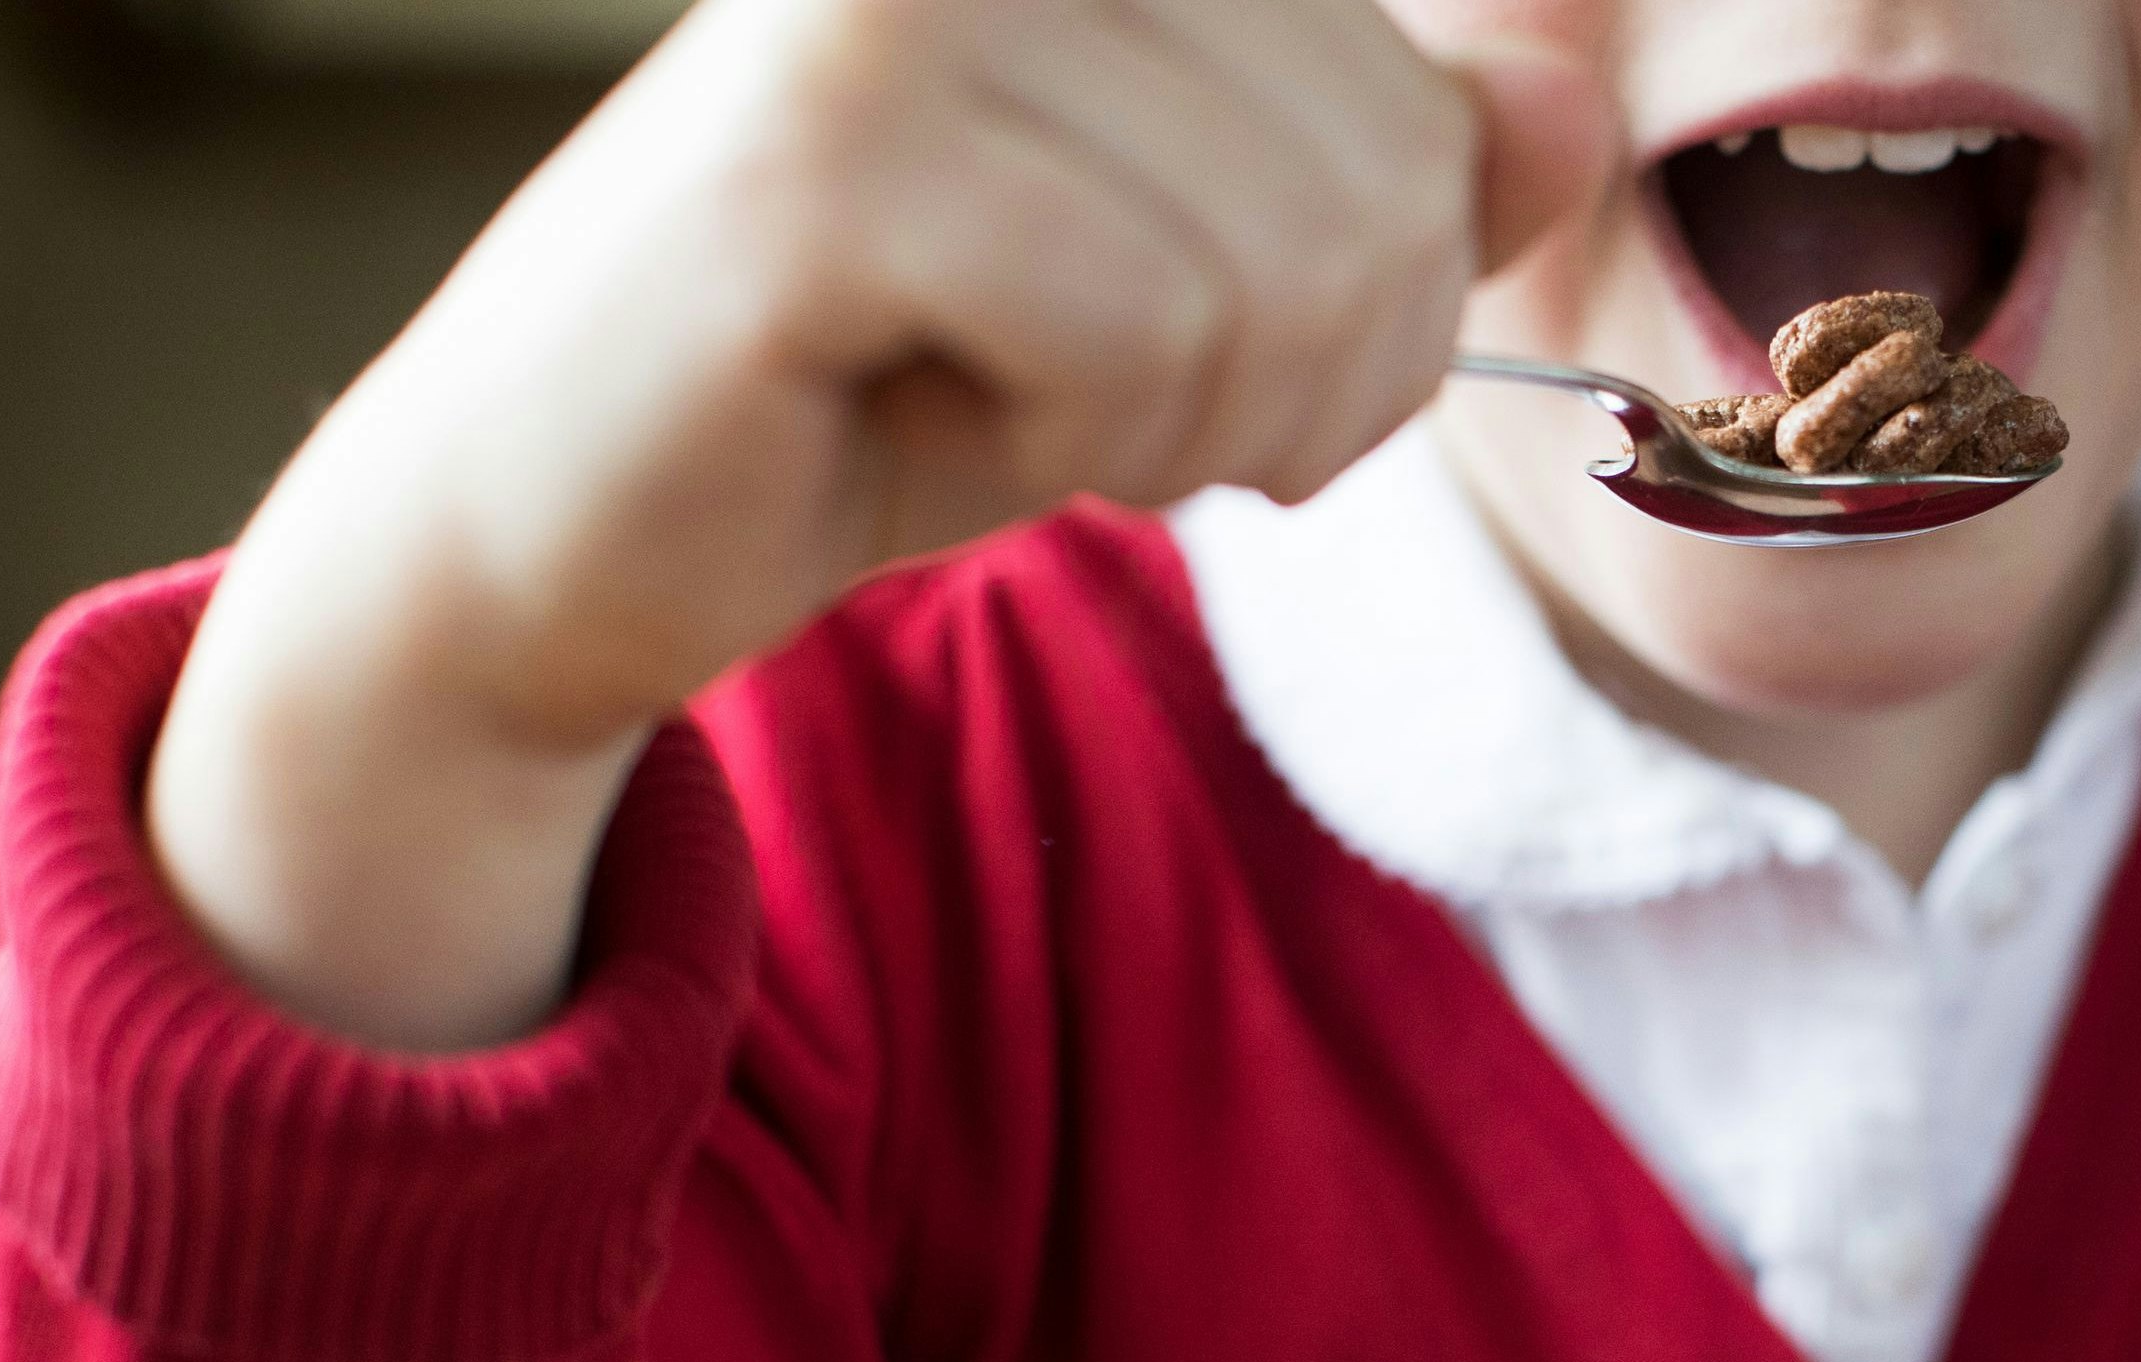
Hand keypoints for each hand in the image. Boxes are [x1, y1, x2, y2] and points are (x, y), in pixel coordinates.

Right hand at [146, 0, 1613, 1049]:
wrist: (570, 530)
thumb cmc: (891, 381)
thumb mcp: (1195, 276)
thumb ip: (1393, 177)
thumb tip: (1569, 110)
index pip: (1421, 100)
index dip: (1382, 286)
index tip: (1204, 344)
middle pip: (1381, 179)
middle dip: (1297, 374)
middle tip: (1114, 409)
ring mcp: (889, 2)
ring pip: (1272, 262)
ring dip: (1174, 415)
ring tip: (1013, 399)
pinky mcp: (820, 153)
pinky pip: (1134, 327)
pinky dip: (1072, 433)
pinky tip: (929, 410)